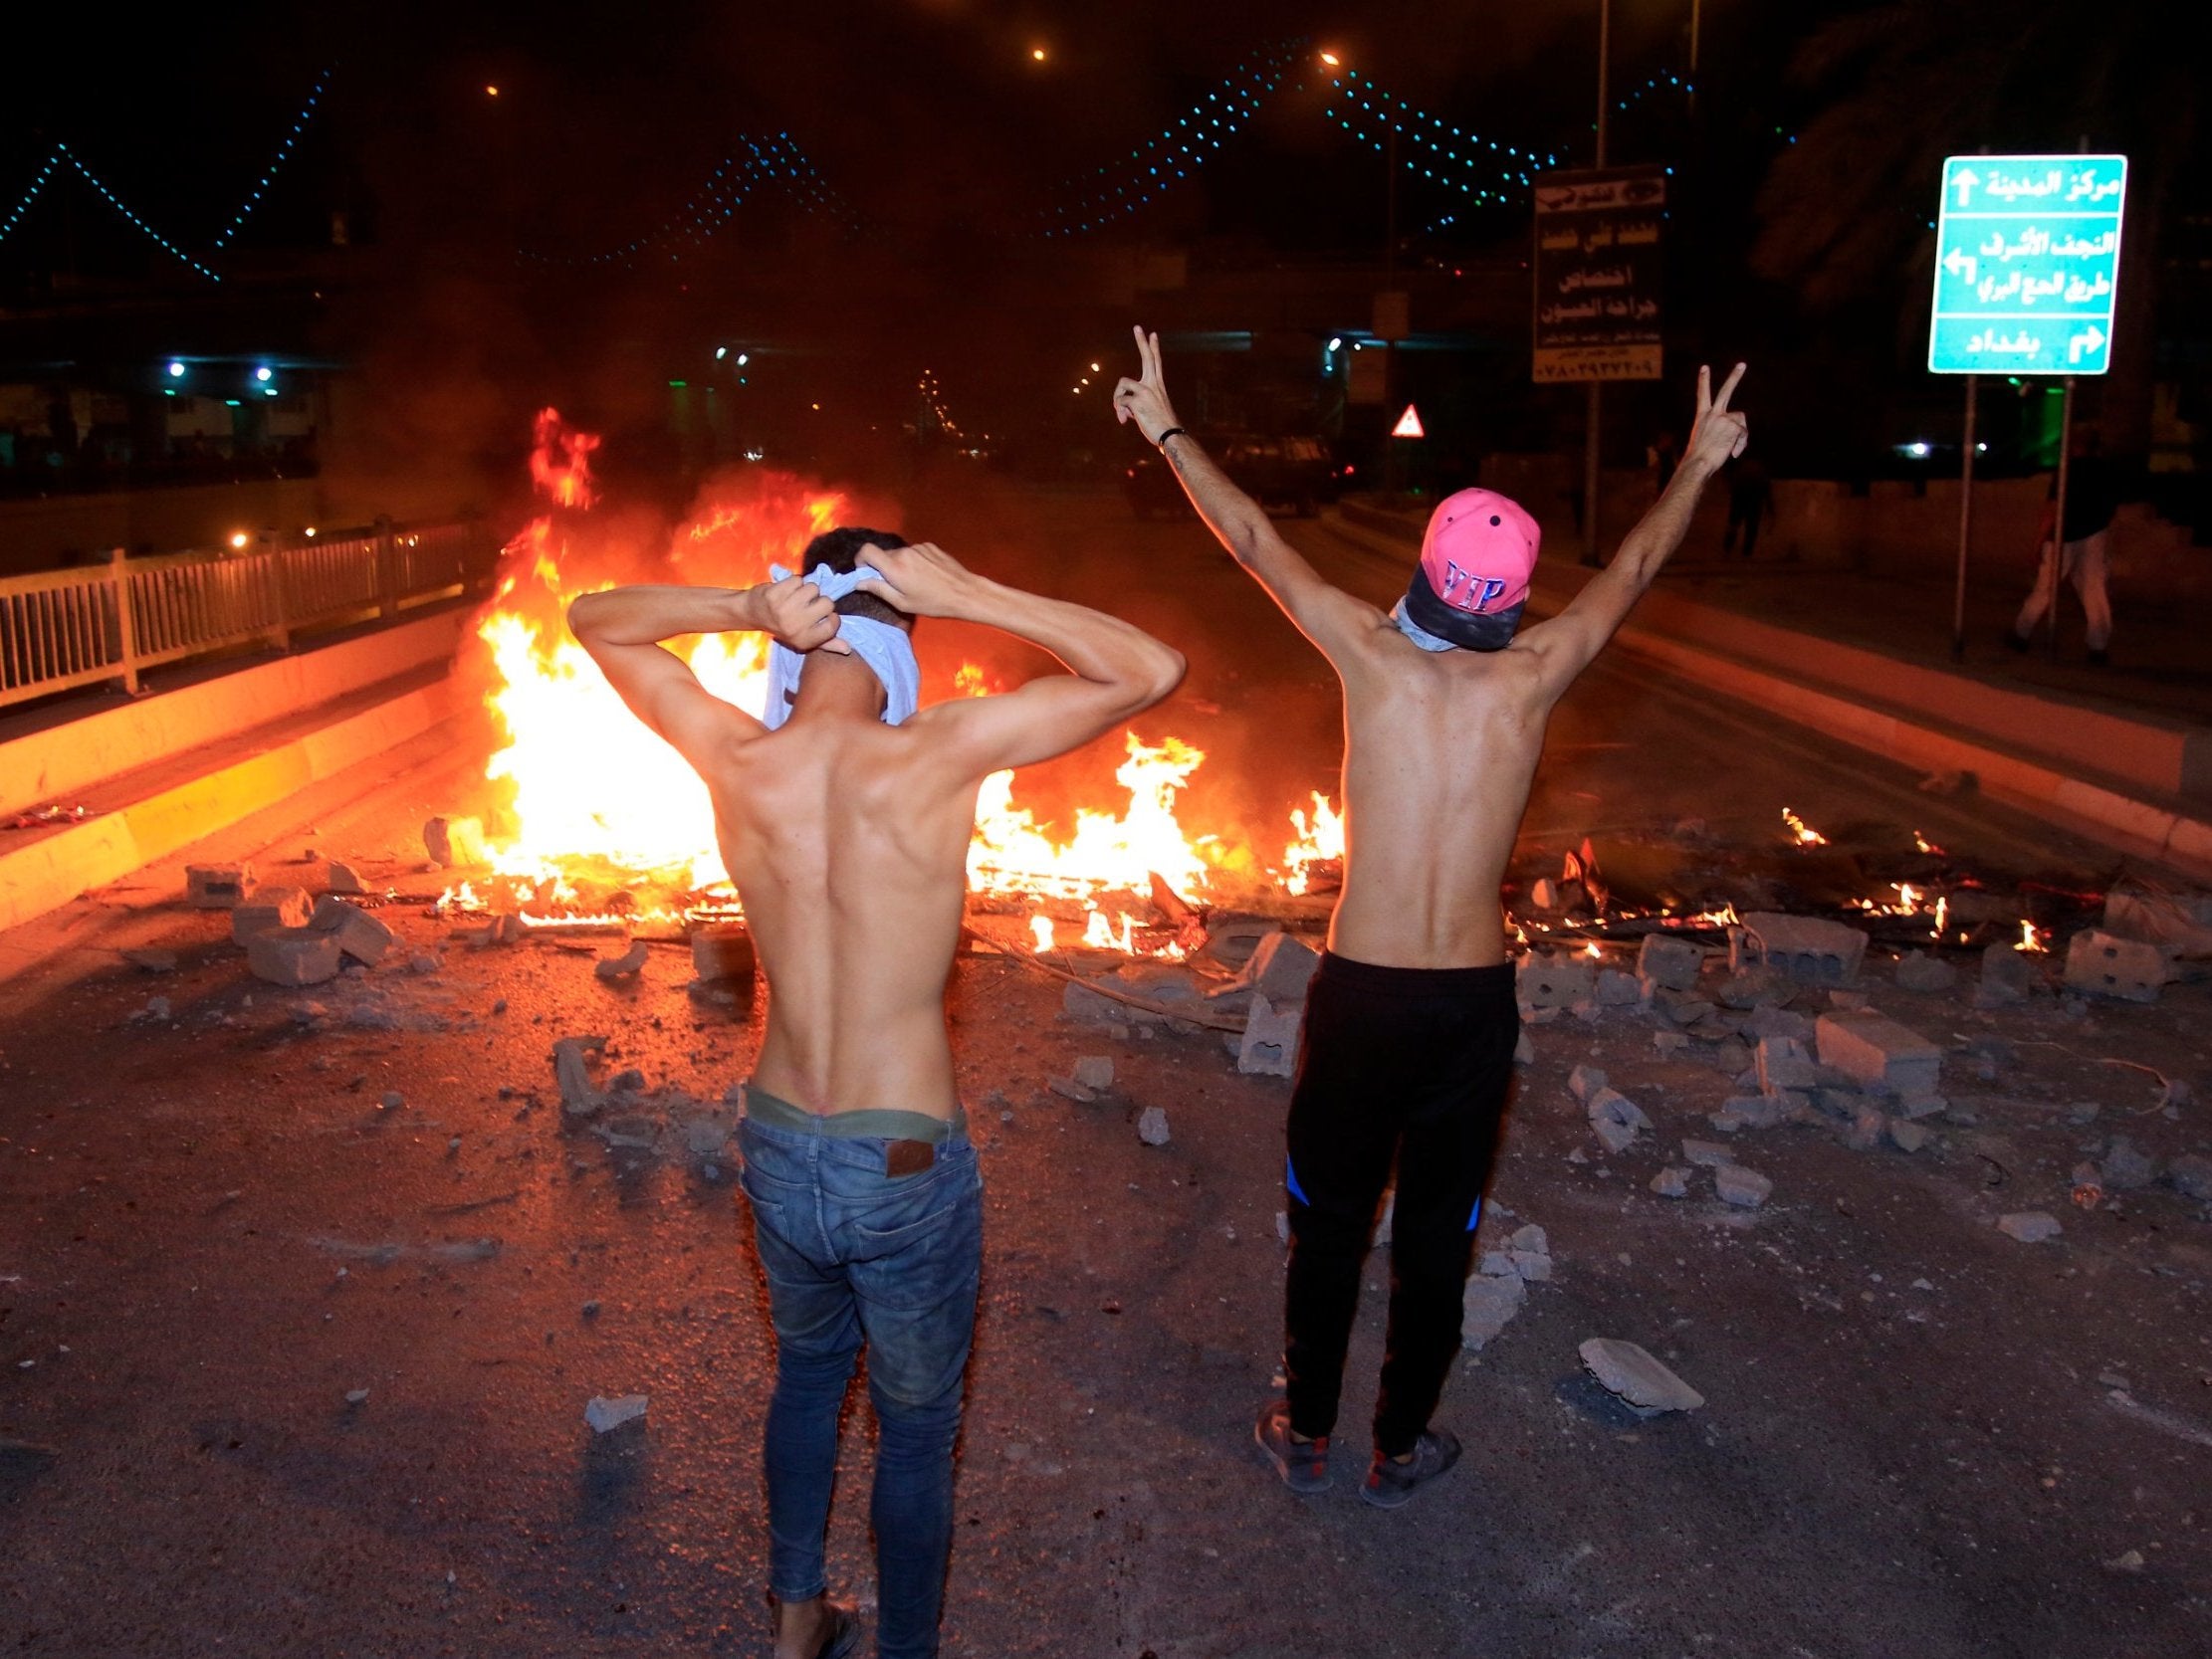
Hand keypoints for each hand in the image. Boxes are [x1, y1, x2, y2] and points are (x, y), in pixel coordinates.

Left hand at [751, 573, 838, 650]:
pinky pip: (798, 580)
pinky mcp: (774, 595)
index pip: (833, 625)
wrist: (752, 613)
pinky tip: (785, 590)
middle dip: (819, 600)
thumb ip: (826, 643)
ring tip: (794, 597)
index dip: (831, 616)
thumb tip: (848, 649)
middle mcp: (794, 627)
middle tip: (805, 605)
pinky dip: (793, 581)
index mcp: (804, 641)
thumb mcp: (803, 638)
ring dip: (806, 589)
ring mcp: (783, 610)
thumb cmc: (782, 626)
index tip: (823, 615)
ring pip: (813, 588)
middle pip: (827, 603)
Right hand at [855, 541, 979, 620]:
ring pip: (900, 554)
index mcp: (895, 567)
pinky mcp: (930, 546)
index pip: (867, 550)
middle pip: (884, 554)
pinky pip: (914, 552)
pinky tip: (926, 575)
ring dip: (900, 565)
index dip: (861, 559)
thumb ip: (879, 589)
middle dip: (883, 567)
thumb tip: (860, 582)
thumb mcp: (903, 602)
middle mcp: (904, 552)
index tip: (866, 571)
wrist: (965, 592)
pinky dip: (914, 561)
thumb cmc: (933, 603)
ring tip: (915, 581)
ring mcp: (919, 547)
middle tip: (895, 584)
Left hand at [1111, 325, 1181, 444]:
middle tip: (1137, 327)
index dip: (1153, 347)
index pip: (1156, 362)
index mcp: (1158, 386)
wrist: (1171, 436)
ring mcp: (1145, 391)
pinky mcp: (1137, 401)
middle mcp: (1153, 384)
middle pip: (1147, 357)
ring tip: (1122, 412)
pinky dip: (1119, 411)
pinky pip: (1119, 401)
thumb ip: (1136, 404)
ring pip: (1122, 384)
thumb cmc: (1162, 427)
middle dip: (1141, 341)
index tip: (1152, 334)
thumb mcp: (1151, 411)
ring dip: (1117, 397)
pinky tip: (1125, 420)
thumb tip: (1122, 409)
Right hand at [1685, 363, 1748, 470]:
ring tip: (1730, 449)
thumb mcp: (1704, 439)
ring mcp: (1723, 418)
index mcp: (1702, 416)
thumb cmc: (1699, 457)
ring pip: (1740, 420)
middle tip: (1742, 364)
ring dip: (1740, 434)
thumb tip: (1738, 432)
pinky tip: (1732, 453)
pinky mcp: (1734, 426)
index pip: (1702, 395)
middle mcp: (1712, 414)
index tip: (1704, 367)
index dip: (1703, 380)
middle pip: (1725, 391)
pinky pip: (1744, 433)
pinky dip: (1740, 444)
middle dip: (1734, 377)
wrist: (1698, 463)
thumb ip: (1719, 430)